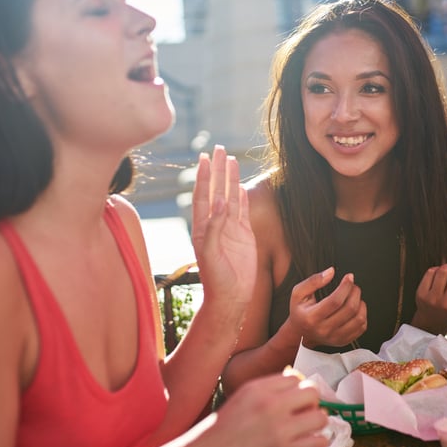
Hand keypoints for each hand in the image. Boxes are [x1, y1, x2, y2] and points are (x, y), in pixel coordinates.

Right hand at [171, 373, 328, 446]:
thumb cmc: (218, 433)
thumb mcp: (240, 400)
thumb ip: (265, 391)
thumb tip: (292, 384)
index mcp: (258, 388)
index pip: (296, 378)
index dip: (298, 391)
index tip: (296, 401)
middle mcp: (270, 404)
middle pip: (312, 393)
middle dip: (311, 405)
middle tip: (304, 416)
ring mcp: (278, 429)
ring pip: (320, 417)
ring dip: (317, 425)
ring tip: (306, 432)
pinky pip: (318, 442)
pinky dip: (317, 444)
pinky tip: (307, 446)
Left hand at [191, 146, 256, 308]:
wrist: (231, 298)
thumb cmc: (217, 280)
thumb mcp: (212, 253)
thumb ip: (215, 227)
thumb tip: (219, 201)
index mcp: (202, 227)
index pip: (203, 195)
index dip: (203, 176)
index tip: (204, 158)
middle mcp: (215, 224)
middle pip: (216, 190)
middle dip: (217, 170)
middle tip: (219, 148)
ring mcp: (230, 229)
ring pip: (230, 197)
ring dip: (230, 179)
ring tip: (231, 159)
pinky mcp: (244, 236)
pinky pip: (242, 211)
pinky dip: (241, 197)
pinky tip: (240, 186)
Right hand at [286, 268, 367, 348]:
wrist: (300, 333)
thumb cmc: (300, 311)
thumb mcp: (298, 293)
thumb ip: (313, 281)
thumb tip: (331, 272)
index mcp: (311, 318)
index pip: (335, 301)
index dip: (345, 286)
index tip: (349, 277)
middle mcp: (323, 330)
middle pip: (349, 309)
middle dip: (355, 292)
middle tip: (353, 285)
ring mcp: (335, 338)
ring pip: (358, 319)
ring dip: (361, 303)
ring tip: (355, 296)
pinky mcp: (343, 341)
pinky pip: (361, 327)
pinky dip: (363, 314)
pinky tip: (356, 308)